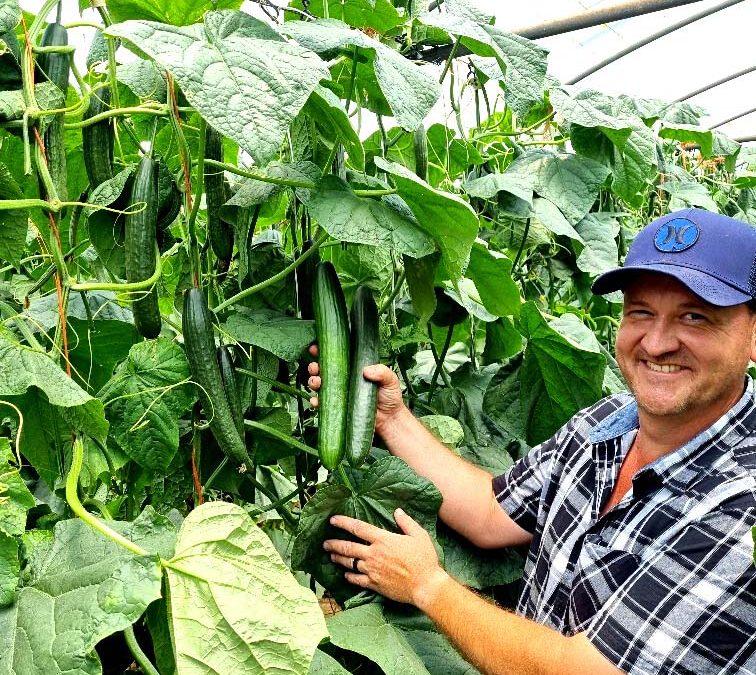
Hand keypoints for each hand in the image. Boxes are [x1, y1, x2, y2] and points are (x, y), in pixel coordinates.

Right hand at [307, 344, 405, 433]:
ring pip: (319, 384)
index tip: (316, 348)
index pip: (337, 356)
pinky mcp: (337, 407)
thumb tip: (366, 370)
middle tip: (316, 368)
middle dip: (315, 366)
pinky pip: (322, 403)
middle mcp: (343, 378)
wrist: (389, 420)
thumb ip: (382, 372)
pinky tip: (316, 401)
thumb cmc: (390, 397)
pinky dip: (316, 401)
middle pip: (323, 369)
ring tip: (317, 383)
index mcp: (354, 368)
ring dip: (313, 382)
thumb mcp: (390, 380)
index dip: (324, 350)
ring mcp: (339, 393)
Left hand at [323, 509, 448, 606]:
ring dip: (338, 559)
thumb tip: (397, 511)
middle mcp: (373, 554)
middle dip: (334, 543)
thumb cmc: (424, 559)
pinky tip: (345, 575)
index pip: (358, 528)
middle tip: (324, 542)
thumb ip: (406, 522)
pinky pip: (356, 580)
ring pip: (349, 563)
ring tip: (331, 555)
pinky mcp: (374, 584)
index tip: (333, 520)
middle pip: (348, 547)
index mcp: (383, 540)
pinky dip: (349, 577)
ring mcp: (372, 570)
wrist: (425, 586)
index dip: (343, 522)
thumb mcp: (419, 535)